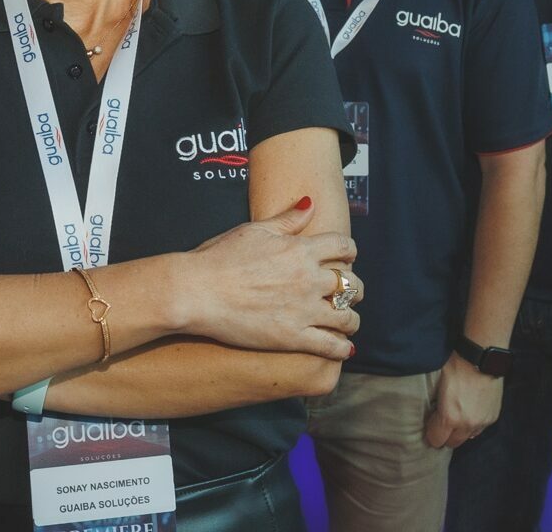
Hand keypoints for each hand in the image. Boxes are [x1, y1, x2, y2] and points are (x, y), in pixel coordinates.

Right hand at [177, 196, 360, 359]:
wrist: (197, 291)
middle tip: (351, 292)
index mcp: (301, 249)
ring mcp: (303, 310)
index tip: (347, 258)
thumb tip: (310, 203)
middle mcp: (308, 279)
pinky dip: (342, 348)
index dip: (349, 251)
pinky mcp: (292, 337)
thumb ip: (287, 219)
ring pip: (346, 316)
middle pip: (350, 282)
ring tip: (349, 322)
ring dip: (352, 318)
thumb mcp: (254, 230)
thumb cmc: (220, 257)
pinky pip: (330, 345)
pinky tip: (344, 348)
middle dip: (355, 287)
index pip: (343, 246)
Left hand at [424, 351, 502, 448]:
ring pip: (467, 437)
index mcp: (449, 417)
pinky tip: (470, 411)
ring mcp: (482, 422)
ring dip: (460, 431)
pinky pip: (480, 429)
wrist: (481, 357)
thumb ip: (435, 406)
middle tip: (441, 424)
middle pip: (452, 443)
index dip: (430, 434)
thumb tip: (431, 415)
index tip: (429, 426)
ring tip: (457, 416)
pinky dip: (473, 424)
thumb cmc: (456, 366)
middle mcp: (467, 424)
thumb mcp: (437, 386)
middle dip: (445, 436)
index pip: (435, 440)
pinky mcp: (492, 417)